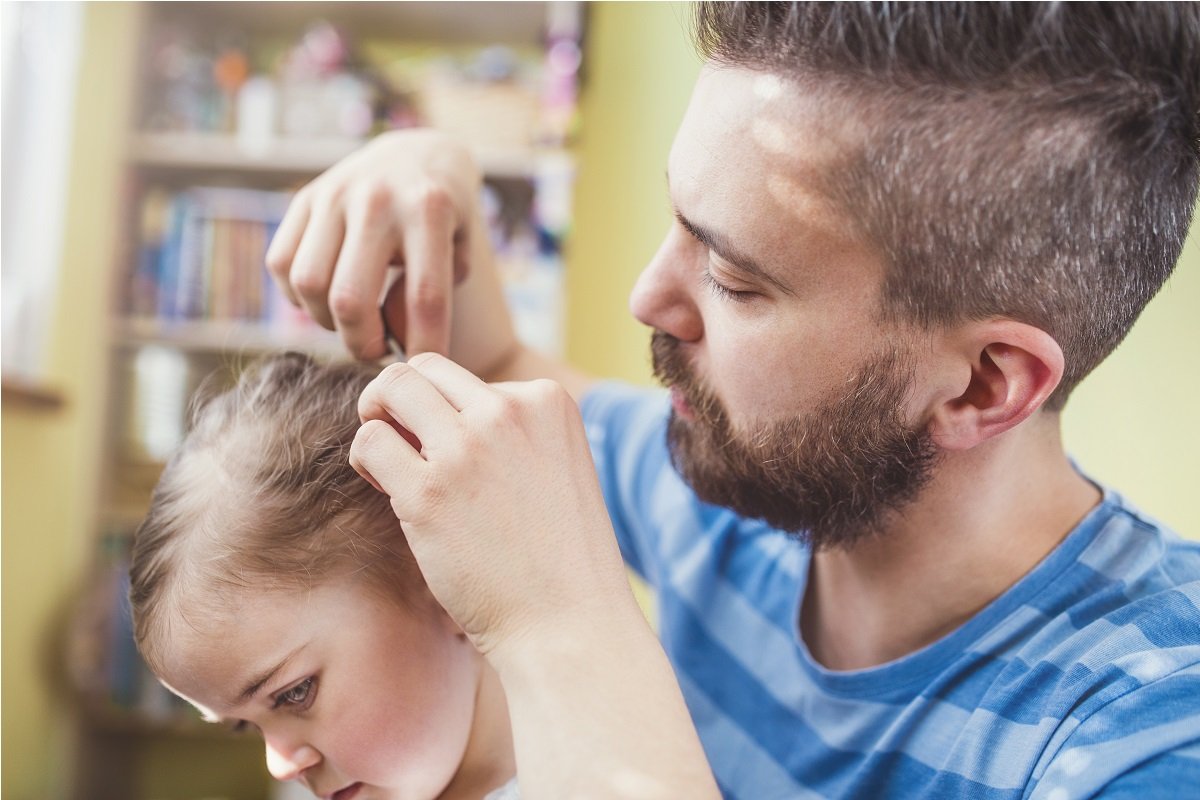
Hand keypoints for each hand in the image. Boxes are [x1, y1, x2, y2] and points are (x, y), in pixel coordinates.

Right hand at [266, 130, 492, 359]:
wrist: (416, 153)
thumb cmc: (444, 216)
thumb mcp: (461, 246)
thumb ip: (438, 292)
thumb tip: (400, 339)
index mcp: (429, 210)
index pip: (425, 298)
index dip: (422, 345)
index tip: (420, 368)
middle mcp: (377, 199)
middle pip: (350, 299)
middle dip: (362, 343)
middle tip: (378, 349)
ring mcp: (334, 195)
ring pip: (308, 285)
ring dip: (326, 321)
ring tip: (352, 322)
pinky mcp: (304, 198)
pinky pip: (281, 264)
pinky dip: (298, 296)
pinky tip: (326, 297)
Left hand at [348, 353, 631, 656]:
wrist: (568, 624)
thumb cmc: (556, 555)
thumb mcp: (552, 465)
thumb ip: (507, 429)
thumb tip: (425, 407)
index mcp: (547, 399)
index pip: (468, 378)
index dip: (448, 414)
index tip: (460, 460)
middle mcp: (508, 411)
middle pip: (422, 369)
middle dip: (400, 399)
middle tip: (400, 442)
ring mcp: (468, 448)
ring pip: (390, 388)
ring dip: (376, 419)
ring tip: (389, 464)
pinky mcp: (428, 491)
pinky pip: (369, 443)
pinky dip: (367, 462)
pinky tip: (389, 492)